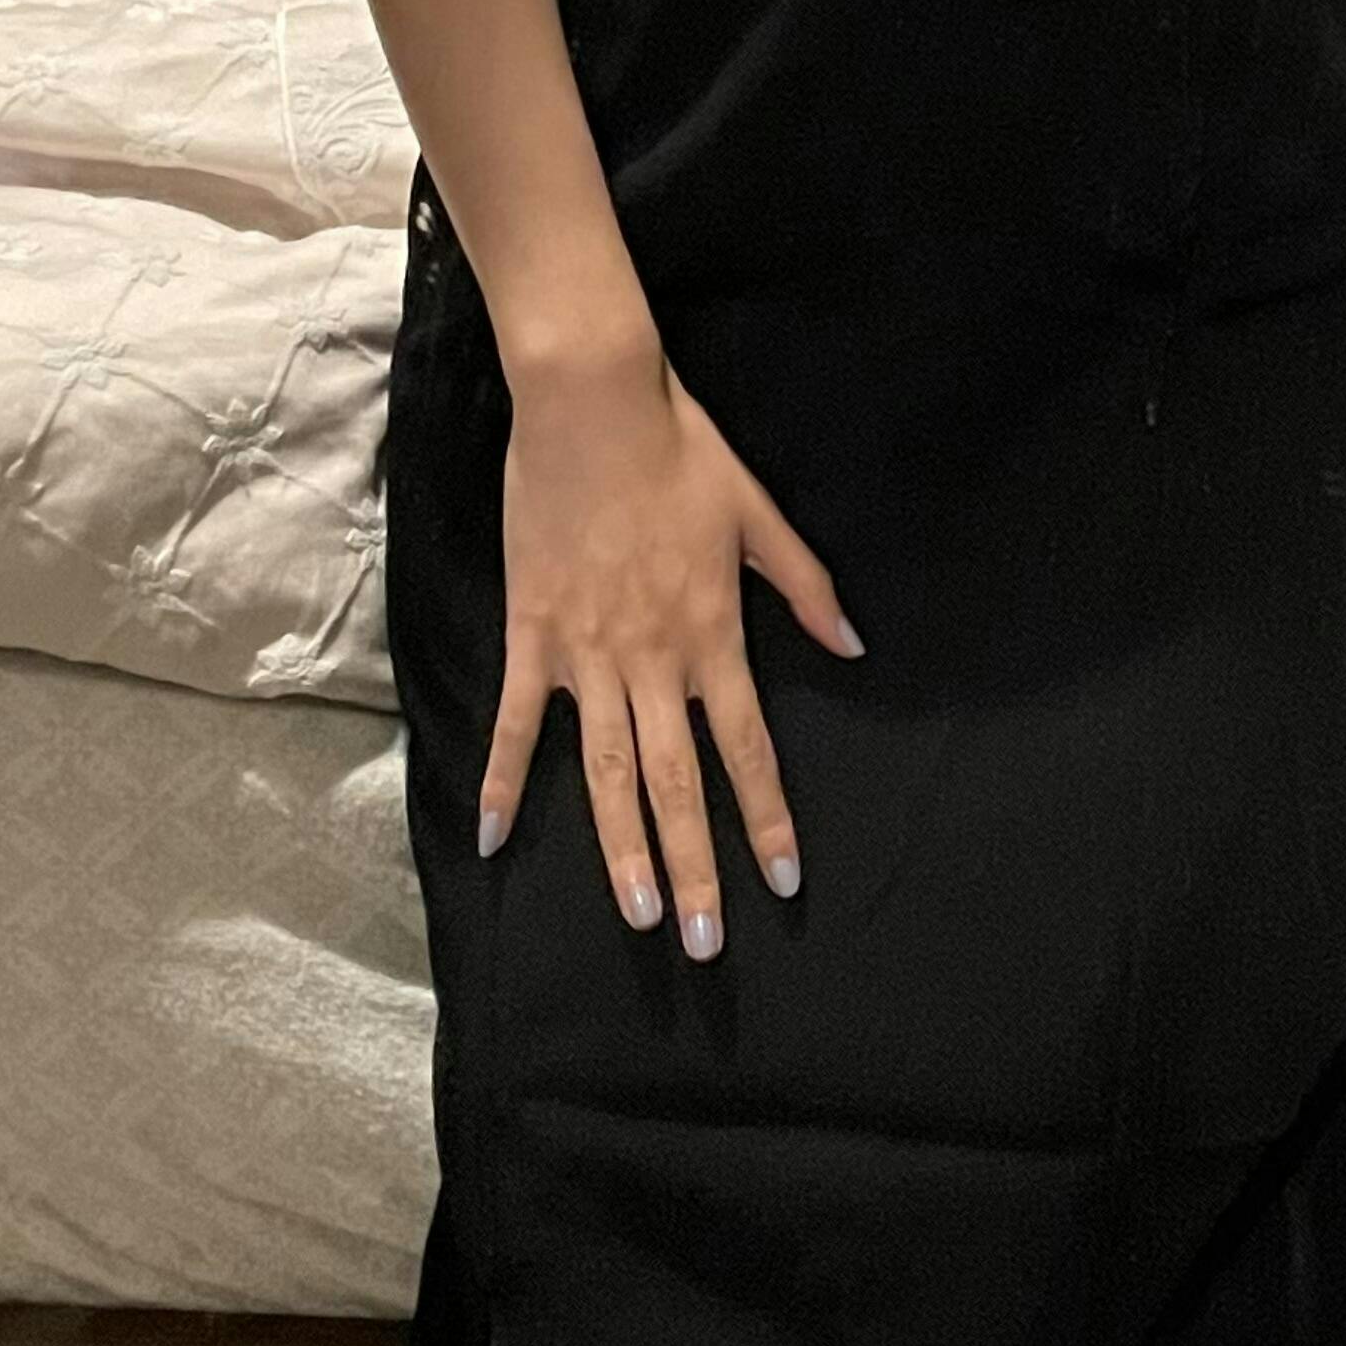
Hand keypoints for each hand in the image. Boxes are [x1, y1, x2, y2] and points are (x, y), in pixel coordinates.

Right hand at [479, 338, 865, 962]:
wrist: (593, 402)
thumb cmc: (683, 452)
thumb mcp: (761, 516)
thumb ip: (805, 590)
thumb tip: (852, 649)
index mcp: (711, 635)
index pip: (746, 750)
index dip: (764, 821)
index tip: (781, 882)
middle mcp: (651, 659)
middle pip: (675, 783)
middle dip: (692, 868)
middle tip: (699, 943)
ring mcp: (584, 653)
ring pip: (602, 771)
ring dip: (619, 848)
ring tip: (634, 914)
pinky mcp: (531, 633)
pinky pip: (512, 721)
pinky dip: (501, 781)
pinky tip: (493, 838)